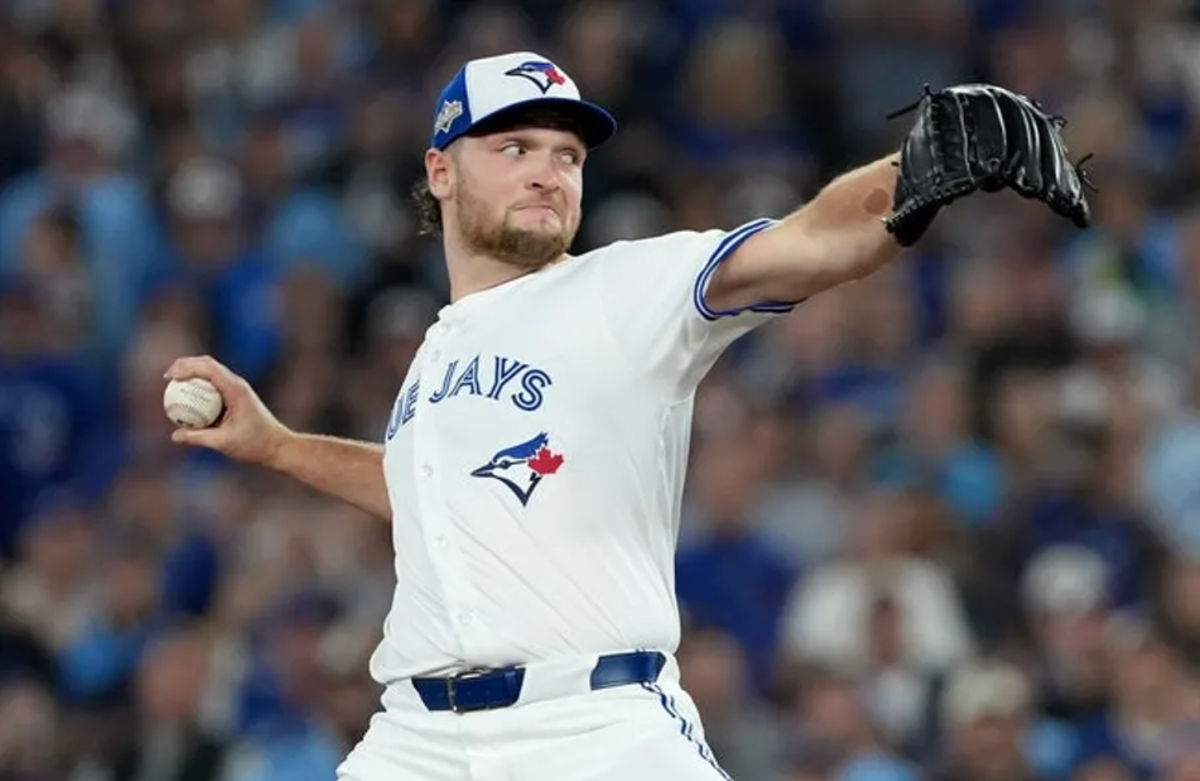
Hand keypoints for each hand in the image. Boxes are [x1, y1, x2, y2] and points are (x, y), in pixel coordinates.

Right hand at [163, 355, 291, 466]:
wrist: (277, 446)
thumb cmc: (254, 444)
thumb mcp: (224, 442)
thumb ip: (198, 438)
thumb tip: (174, 435)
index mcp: (235, 390)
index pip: (208, 369)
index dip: (186, 367)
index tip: (170, 377)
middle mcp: (237, 384)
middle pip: (208, 364)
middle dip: (186, 365)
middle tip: (167, 376)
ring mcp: (237, 388)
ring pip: (211, 372)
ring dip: (193, 372)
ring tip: (173, 382)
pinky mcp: (236, 395)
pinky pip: (214, 385)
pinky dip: (200, 386)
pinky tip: (187, 397)